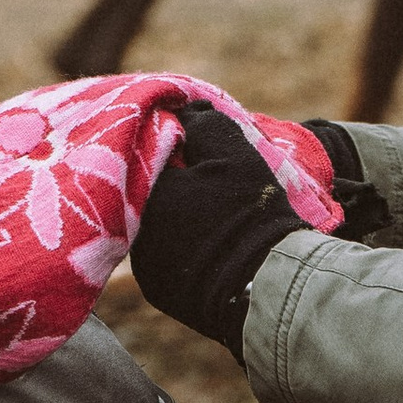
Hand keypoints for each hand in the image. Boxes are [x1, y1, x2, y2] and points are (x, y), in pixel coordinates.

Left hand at [131, 101, 307, 357]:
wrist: (269, 287)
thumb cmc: (251, 213)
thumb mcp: (235, 153)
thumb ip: (204, 123)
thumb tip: (185, 110)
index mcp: (147, 192)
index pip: (151, 154)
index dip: (177, 147)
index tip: (199, 149)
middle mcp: (133, 231)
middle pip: (151, 194)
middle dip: (174, 183)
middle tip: (208, 182)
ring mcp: (143, 267)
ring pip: (154, 227)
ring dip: (174, 217)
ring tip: (210, 216)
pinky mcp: (158, 292)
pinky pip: (163, 259)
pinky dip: (179, 249)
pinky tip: (207, 245)